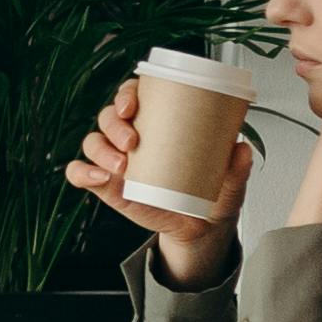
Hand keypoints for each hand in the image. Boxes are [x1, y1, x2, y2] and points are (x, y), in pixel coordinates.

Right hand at [68, 78, 252, 288]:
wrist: (199, 228)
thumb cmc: (209, 193)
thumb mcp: (229, 180)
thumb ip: (237, 167)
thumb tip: (242, 149)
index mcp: (158, 123)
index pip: (134, 95)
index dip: (127, 93)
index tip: (133, 105)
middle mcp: (132, 137)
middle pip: (109, 116)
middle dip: (114, 123)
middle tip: (133, 141)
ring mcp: (116, 161)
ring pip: (93, 141)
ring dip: (101, 149)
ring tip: (122, 165)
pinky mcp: (106, 185)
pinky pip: (79, 173)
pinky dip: (81, 172)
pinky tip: (96, 177)